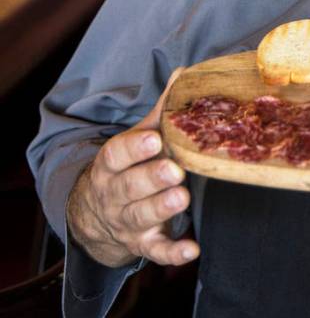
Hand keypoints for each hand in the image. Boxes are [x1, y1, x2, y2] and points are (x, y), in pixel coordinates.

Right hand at [66, 69, 199, 267]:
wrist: (98, 213)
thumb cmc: (130, 165)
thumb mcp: (138, 138)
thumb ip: (161, 112)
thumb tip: (184, 74)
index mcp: (112, 164)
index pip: (117, 154)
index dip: (134, 148)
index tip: (153, 138)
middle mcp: (115, 194)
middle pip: (129, 187)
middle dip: (151, 178)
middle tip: (173, 170)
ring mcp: (127, 221)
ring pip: (141, 216)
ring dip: (161, 208)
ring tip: (182, 198)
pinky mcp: (142, 243)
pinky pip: (156, 251)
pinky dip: (173, 253)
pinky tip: (193, 249)